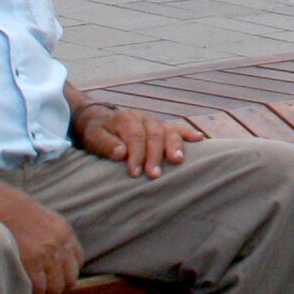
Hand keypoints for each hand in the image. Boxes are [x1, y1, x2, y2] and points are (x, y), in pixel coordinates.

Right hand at [0, 184, 84, 293]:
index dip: (65, 273)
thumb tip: (48, 254)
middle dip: (57, 290)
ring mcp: (46, 254)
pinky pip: (39, 291)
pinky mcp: (31, 263)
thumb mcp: (40, 219)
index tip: (53, 280)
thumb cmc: (11, 214)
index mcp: (64, 232)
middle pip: (69, 279)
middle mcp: (59, 244)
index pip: (77, 261)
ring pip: (56, 288)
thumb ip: (49, 236)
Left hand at [74, 101, 196, 176]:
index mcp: (125, 119)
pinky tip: (200, 139)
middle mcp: (143, 118)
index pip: (135, 136)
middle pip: (153, 134)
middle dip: (155, 155)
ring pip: (168, 131)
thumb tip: (121, 152)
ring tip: (178, 160)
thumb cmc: (97, 133)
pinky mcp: (162, 126)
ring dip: (174, 146)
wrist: (99, 119)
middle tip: (154, 175)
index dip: (136, 154)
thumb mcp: (94, 137)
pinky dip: (188, 133)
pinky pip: (177, 128)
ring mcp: (155, 122)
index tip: (135, 173)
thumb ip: (106, 144)